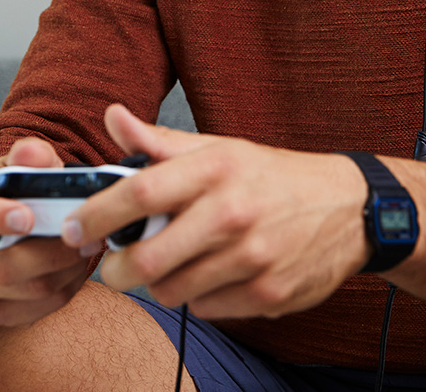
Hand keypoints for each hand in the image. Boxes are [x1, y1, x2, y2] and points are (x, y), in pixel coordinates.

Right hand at [0, 137, 102, 325]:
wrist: (13, 224)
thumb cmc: (18, 190)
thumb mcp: (22, 164)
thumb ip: (30, 155)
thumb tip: (34, 154)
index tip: (27, 218)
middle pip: (0, 266)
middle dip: (51, 254)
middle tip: (86, 237)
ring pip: (27, 290)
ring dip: (67, 271)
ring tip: (87, 248)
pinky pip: (36, 309)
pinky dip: (65, 289)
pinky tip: (74, 268)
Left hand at [65, 104, 371, 318]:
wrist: (352, 209)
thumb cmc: (272, 178)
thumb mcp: (220, 149)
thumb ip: (159, 142)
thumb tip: (112, 117)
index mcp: (216, 168)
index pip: (138, 193)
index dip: (95, 215)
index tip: (73, 228)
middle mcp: (233, 213)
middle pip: (146, 259)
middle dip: (115, 270)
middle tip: (112, 266)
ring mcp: (252, 258)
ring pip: (172, 291)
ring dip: (159, 284)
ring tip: (171, 265)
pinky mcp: (268, 294)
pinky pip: (206, 309)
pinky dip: (198, 297)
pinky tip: (212, 275)